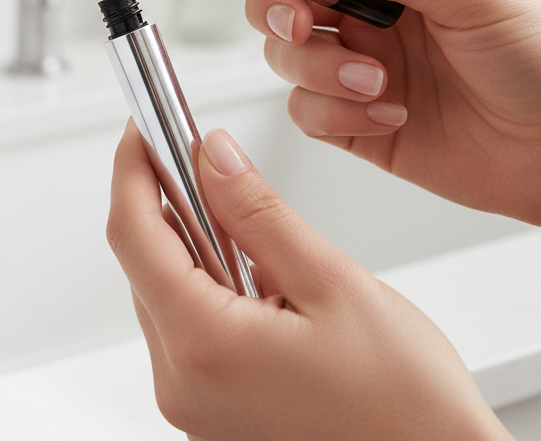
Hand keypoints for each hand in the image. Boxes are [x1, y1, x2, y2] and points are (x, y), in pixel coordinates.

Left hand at [107, 119, 510, 440]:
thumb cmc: (408, 407)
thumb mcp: (334, 283)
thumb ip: (260, 212)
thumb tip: (212, 155)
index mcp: (205, 346)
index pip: (132, 234)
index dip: (132, 169)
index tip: (142, 128)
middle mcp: (183, 383)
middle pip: (144, 262)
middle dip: (165, 200)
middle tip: (199, 154)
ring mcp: (194, 403)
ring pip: (165, 291)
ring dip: (192, 244)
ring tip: (245, 221)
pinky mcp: (212, 411)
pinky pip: (188, 328)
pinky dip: (209, 286)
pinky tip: (256, 274)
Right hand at [193, 0, 540, 226]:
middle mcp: (368, 4)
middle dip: (278, 10)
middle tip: (304, 26)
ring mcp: (358, 60)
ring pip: (284, 55)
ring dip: (319, 70)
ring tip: (375, 83)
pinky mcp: (356, 116)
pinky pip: (306, 110)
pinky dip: (335, 114)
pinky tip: (386, 113)